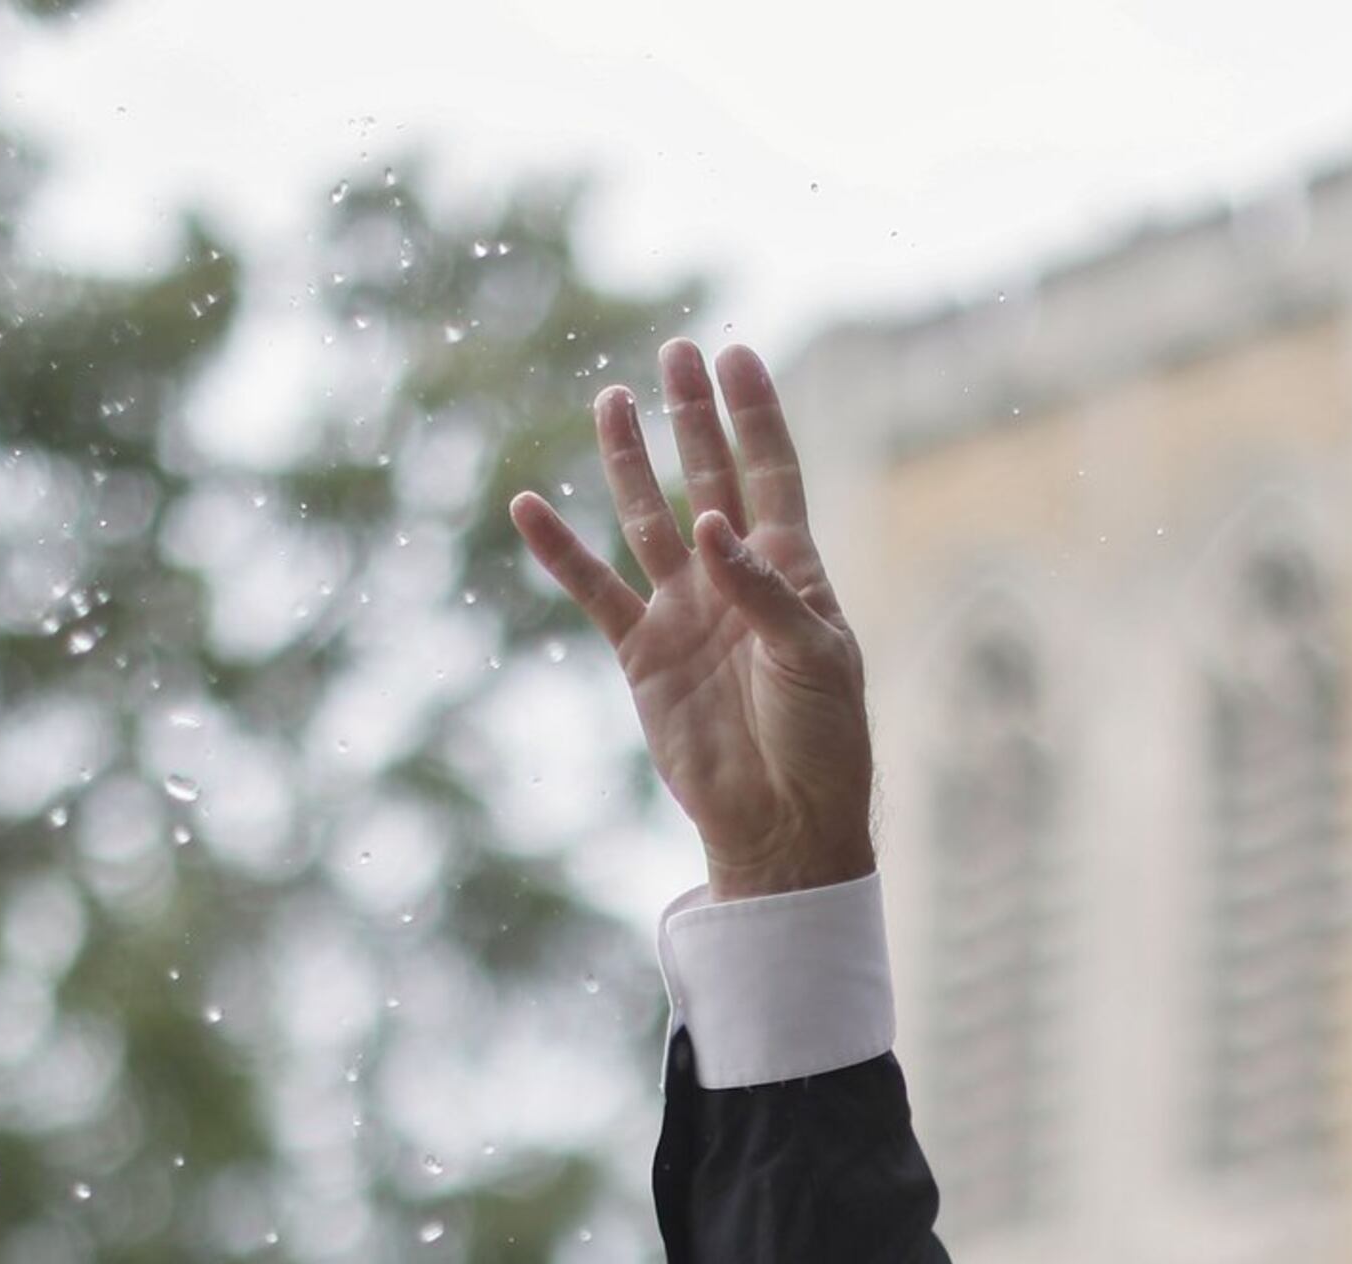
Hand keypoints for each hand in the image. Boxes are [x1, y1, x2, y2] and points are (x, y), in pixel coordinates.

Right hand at [510, 339, 875, 901]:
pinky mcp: (643, 654)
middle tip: (676, 353)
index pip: (771, 473)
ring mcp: (685, 613)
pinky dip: (562, 553)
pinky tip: (530, 507)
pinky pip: (595, 591)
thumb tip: (708, 525)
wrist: (781, 822)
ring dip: (628, 463)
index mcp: (792, 571)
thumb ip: (763, 591)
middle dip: (692, 417)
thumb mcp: (813, 660)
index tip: (736, 355)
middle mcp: (733, 580)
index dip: (754, 414)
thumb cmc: (821, 742)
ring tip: (612, 401)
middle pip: (707, 478)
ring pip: (647, 519)